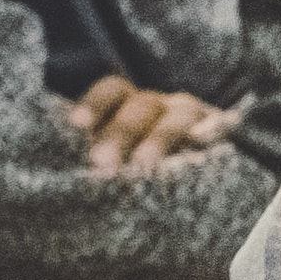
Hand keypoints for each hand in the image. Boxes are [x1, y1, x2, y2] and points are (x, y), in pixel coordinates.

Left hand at [69, 76, 242, 174]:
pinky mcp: (221, 135)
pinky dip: (213, 131)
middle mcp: (162, 107)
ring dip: (159, 139)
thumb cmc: (133, 173)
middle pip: (142, 106)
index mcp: (130, 105)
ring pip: (177, 118)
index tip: (76, 126)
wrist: (191, 188)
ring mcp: (193, 120)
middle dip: (121, 132)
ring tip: (144, 166)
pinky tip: (204, 142)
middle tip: (102, 163)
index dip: (94, 104)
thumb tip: (60, 170)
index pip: (112, 91)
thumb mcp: (110, 159)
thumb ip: (93, 156)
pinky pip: (220, 128)